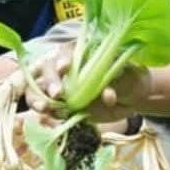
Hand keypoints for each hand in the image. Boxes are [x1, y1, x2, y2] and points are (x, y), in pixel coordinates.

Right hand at [26, 44, 150, 122]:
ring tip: (44, 108)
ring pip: (38, 88)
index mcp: (80, 52)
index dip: (62, 59)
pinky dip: (45, 113)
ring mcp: (62, 87)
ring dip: (37, 97)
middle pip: (45, 69)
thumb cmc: (131, 78)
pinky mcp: (62, 105)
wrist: (133, 98)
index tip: (65, 67)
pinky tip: (48, 117)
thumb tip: (107, 94)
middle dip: (48, 80)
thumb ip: (117, 82)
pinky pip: (47, 108)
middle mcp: (66, 68)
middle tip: (57, 94)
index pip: (64, 52)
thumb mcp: (128, 76)